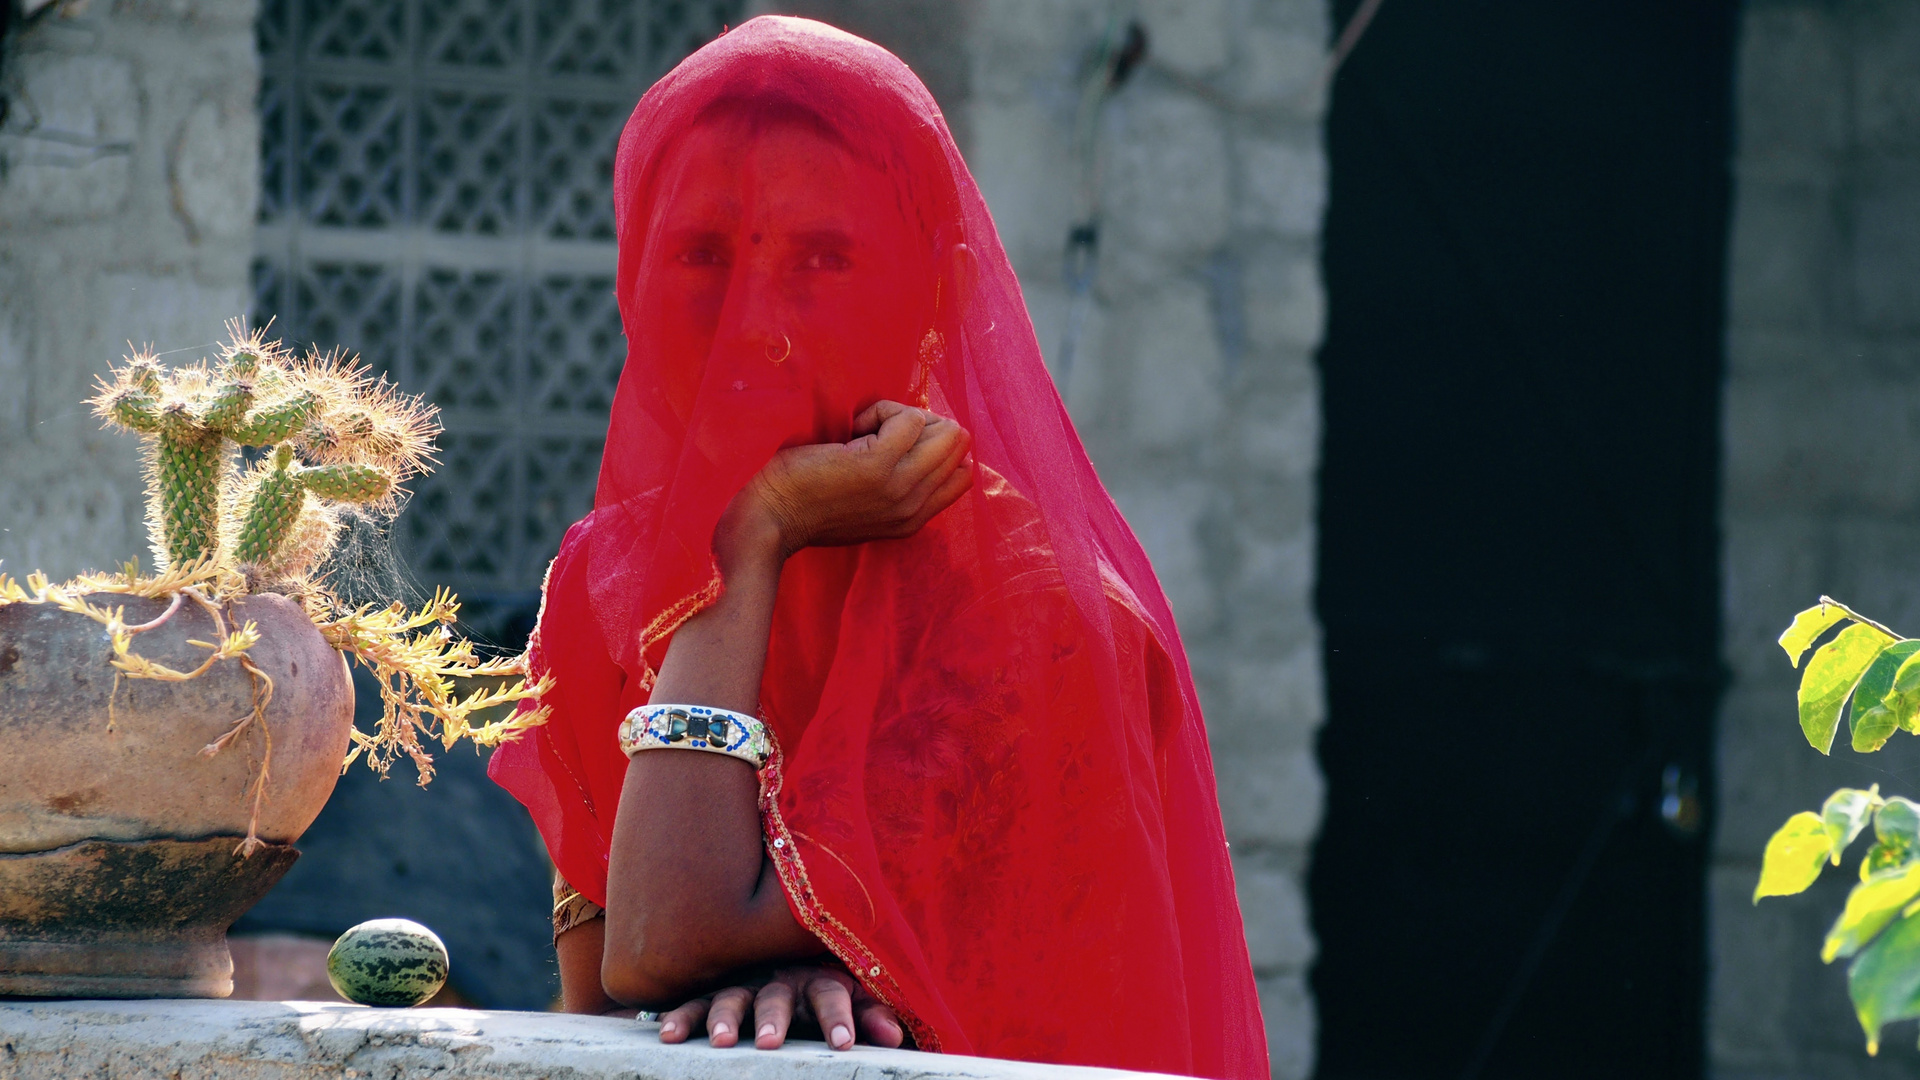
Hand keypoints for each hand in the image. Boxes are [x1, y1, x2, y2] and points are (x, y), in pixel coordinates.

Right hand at [655, 963, 904, 1050]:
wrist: (780, 952)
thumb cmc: (820, 988)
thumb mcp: (849, 999)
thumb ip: (869, 1016)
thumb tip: (894, 1037)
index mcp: (817, 979)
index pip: (833, 995)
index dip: (840, 1018)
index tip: (845, 1044)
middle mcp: (778, 978)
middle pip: (777, 996)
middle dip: (774, 1019)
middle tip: (771, 1043)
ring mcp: (743, 983)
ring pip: (732, 997)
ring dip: (725, 1017)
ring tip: (721, 1041)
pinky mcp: (713, 992)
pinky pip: (693, 1003)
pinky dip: (681, 1017)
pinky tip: (669, 1034)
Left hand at [719, 400, 972, 564]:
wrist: (770, 517)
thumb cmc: (805, 504)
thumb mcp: (865, 509)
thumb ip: (897, 487)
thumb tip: (919, 437)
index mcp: (913, 520)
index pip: (963, 474)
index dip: (933, 446)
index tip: (894, 446)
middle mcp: (915, 507)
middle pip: (957, 445)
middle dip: (921, 427)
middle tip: (877, 434)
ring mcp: (901, 486)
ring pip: (942, 429)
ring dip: (903, 418)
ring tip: (863, 431)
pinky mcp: (879, 464)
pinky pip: (909, 418)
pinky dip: (881, 411)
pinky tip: (850, 429)